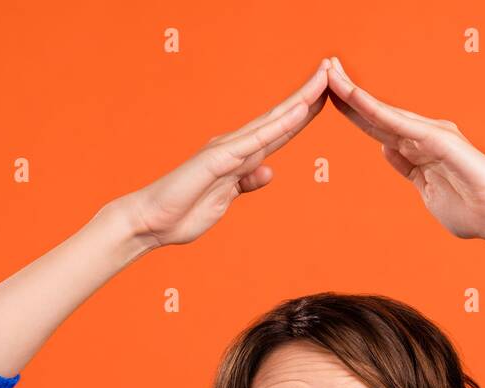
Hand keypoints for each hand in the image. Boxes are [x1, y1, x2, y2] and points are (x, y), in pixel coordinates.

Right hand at [118, 59, 330, 249]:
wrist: (152, 222)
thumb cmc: (183, 211)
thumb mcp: (226, 199)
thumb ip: (246, 184)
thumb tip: (268, 170)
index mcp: (240, 156)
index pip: (280, 131)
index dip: (304, 113)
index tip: (327, 97)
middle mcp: (236, 146)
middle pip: (281, 117)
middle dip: (308, 94)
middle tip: (332, 69)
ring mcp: (227, 150)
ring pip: (272, 121)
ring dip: (299, 100)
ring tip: (323, 78)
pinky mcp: (218, 160)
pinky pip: (254, 140)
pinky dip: (277, 125)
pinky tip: (297, 111)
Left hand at [324, 56, 484, 243]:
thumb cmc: (469, 210)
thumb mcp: (425, 189)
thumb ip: (407, 168)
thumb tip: (387, 149)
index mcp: (417, 150)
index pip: (378, 129)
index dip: (354, 113)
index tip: (330, 98)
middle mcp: (422, 136)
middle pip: (376, 114)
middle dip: (349, 93)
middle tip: (325, 69)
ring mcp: (431, 135)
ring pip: (384, 112)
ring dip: (356, 94)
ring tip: (332, 74)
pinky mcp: (439, 139)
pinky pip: (400, 123)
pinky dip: (376, 111)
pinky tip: (356, 99)